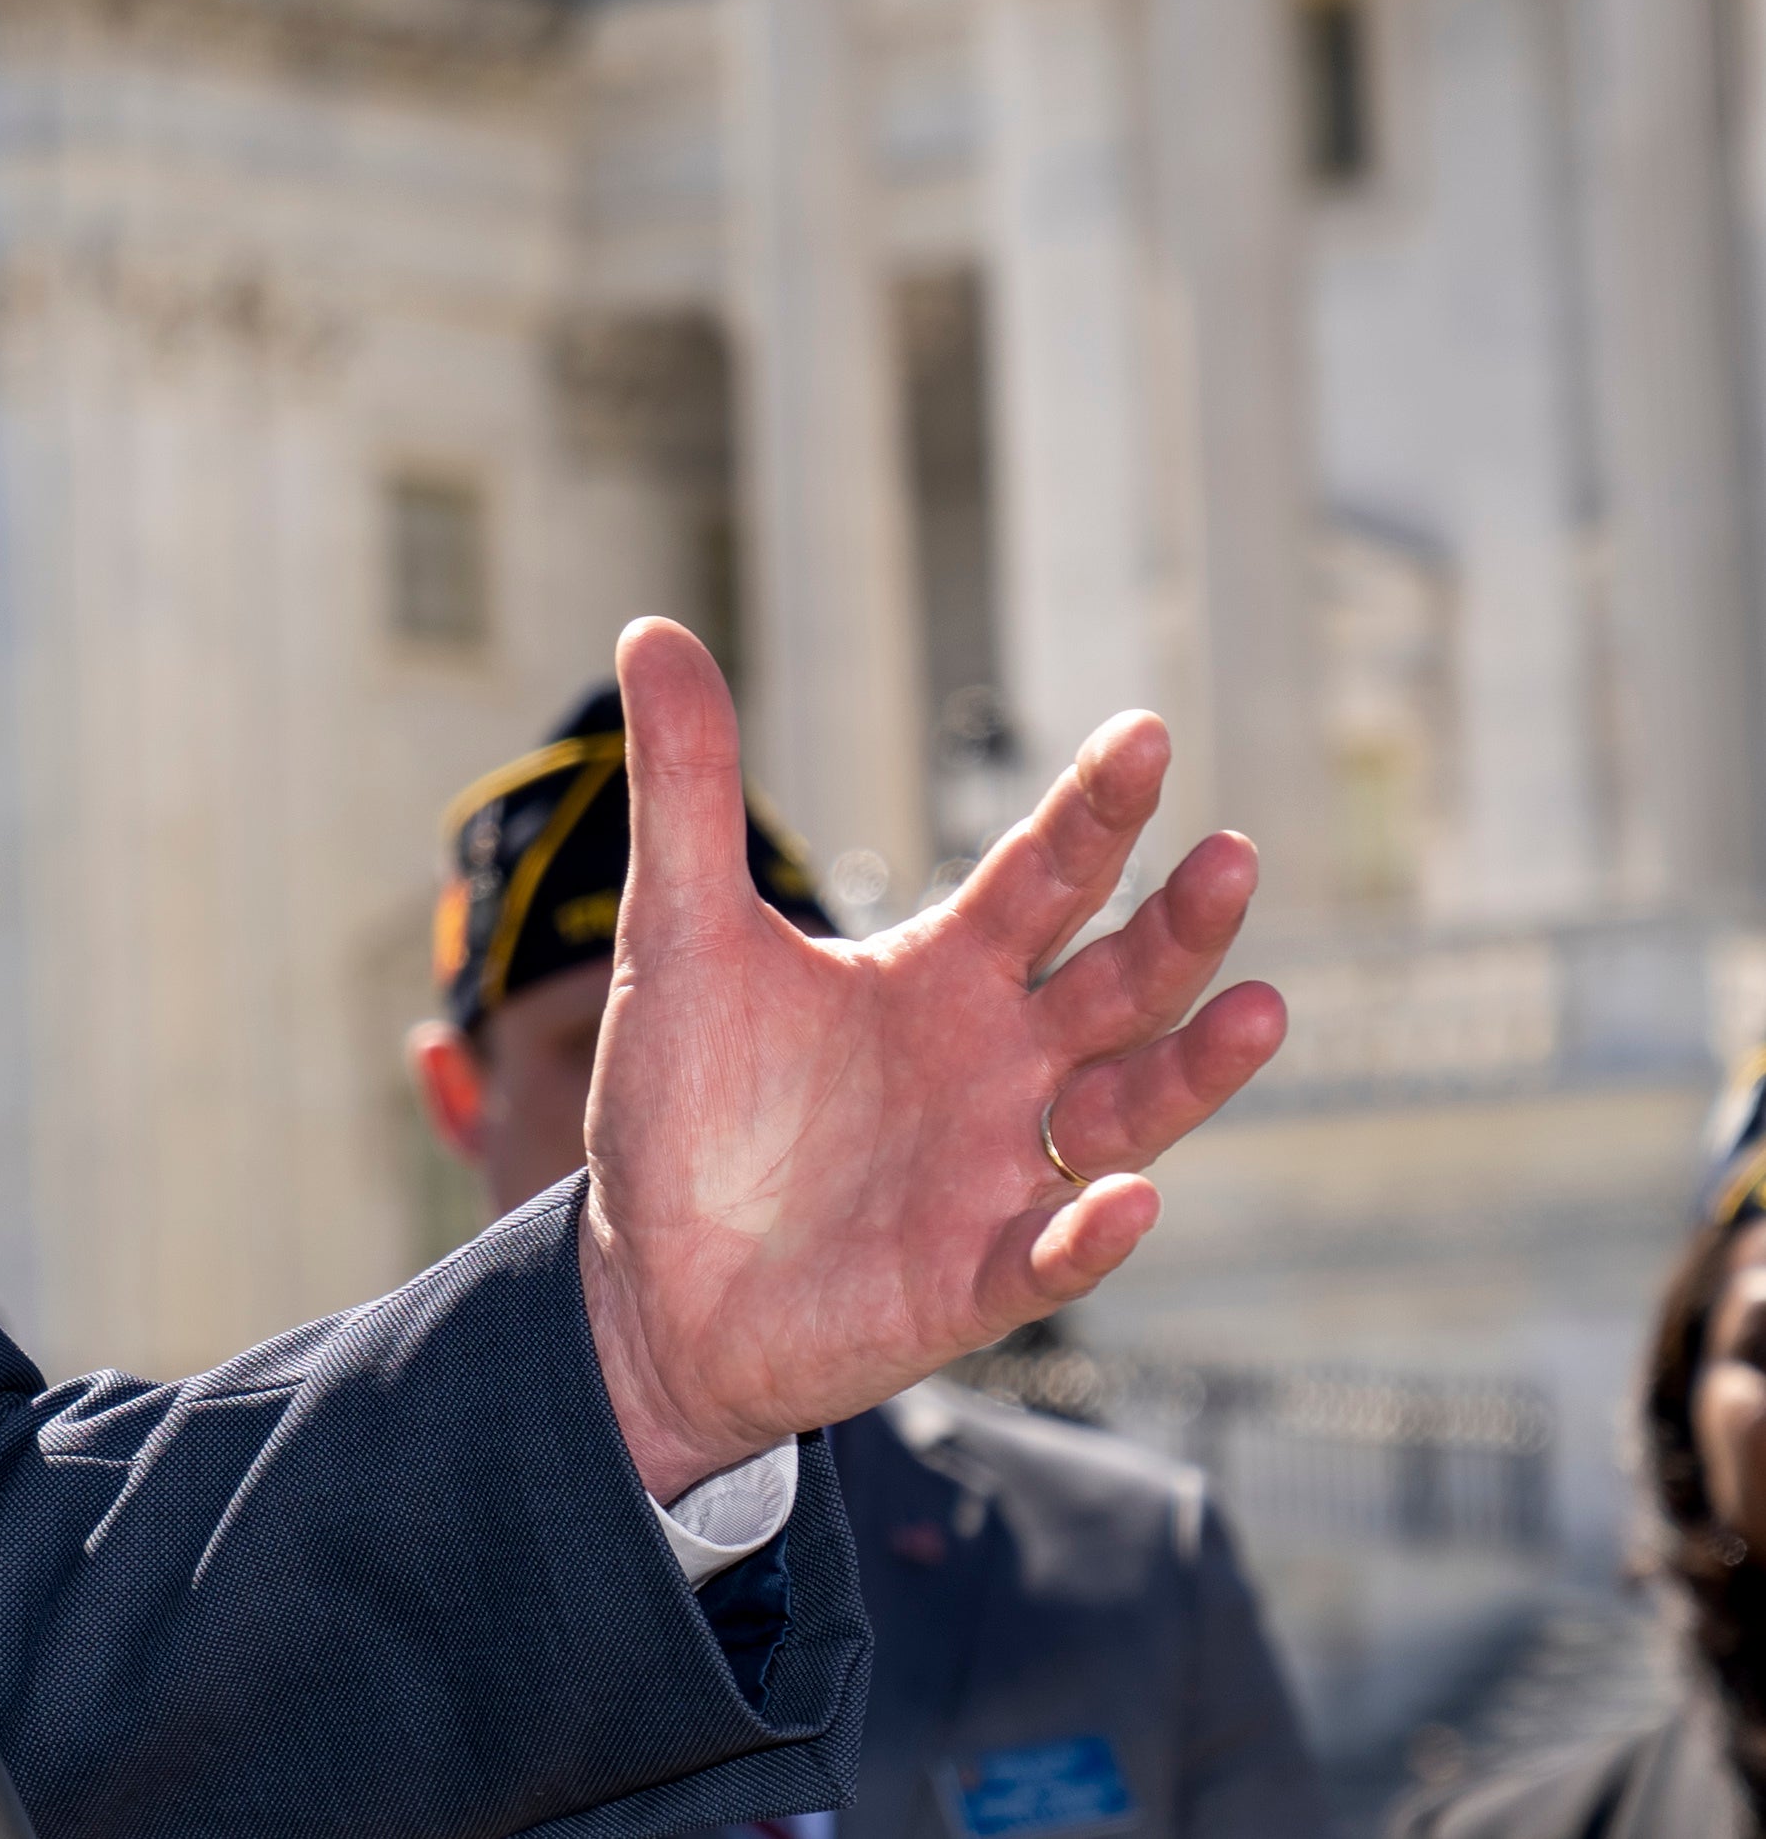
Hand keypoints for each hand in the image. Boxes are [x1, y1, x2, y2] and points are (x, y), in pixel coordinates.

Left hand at [573, 616, 1283, 1498]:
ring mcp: (1001, 1175)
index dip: (1096, 813)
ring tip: (1260, 1007)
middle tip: (1234, 855)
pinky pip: (1047, 1257)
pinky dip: (1089, 1235)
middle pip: (1115, 986)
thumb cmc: (692, 1102)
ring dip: (1193, 1071)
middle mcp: (1001, 1066)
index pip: (1043, 879)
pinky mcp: (968, 1279)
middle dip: (1175, 928)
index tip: (1145, 734)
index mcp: (946, 976)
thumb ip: (688, 791)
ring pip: (1126, 1115)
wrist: (647, 1273)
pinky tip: (1128, 1200)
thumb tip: (652, 629)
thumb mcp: (683, 932)